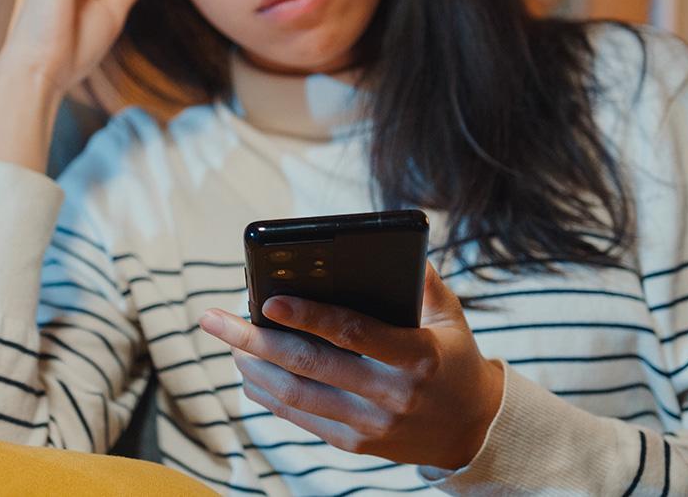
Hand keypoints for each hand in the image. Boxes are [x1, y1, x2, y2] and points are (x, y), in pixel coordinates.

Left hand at [199, 262, 504, 469]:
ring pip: (296, 395)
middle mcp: (391, 395)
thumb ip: (421, 279)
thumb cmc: (453, 357)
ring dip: (253, 368)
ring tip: (227, 342)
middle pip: (309, 365)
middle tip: (214, 319)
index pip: (351, 333)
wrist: (472, 428)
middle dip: (254, 340)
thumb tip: (383, 243)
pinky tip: (249, 374)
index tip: (266, 299)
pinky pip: (301, 418)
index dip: (307, 316)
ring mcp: (370, 425)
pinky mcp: (355, 444)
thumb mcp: (449, 315)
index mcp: (416, 356)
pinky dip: (269, 396)